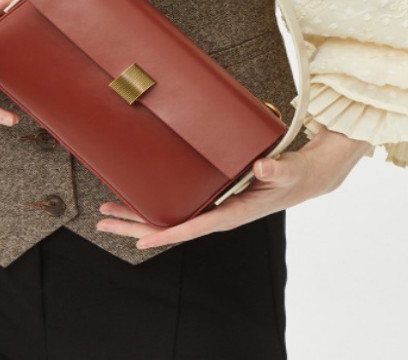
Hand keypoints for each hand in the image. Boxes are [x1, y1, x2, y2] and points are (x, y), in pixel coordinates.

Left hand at [96, 126, 371, 248]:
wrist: (304, 177)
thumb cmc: (295, 176)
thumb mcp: (288, 171)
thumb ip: (276, 170)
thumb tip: (262, 169)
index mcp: (234, 212)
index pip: (196, 226)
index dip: (169, 232)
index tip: (142, 238)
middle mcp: (218, 213)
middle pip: (171, 224)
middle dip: (136, 224)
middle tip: (103, 221)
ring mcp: (213, 207)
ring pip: (169, 216)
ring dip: (137, 215)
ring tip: (107, 213)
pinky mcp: (213, 197)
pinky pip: (179, 205)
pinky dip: (155, 205)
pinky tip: (137, 202)